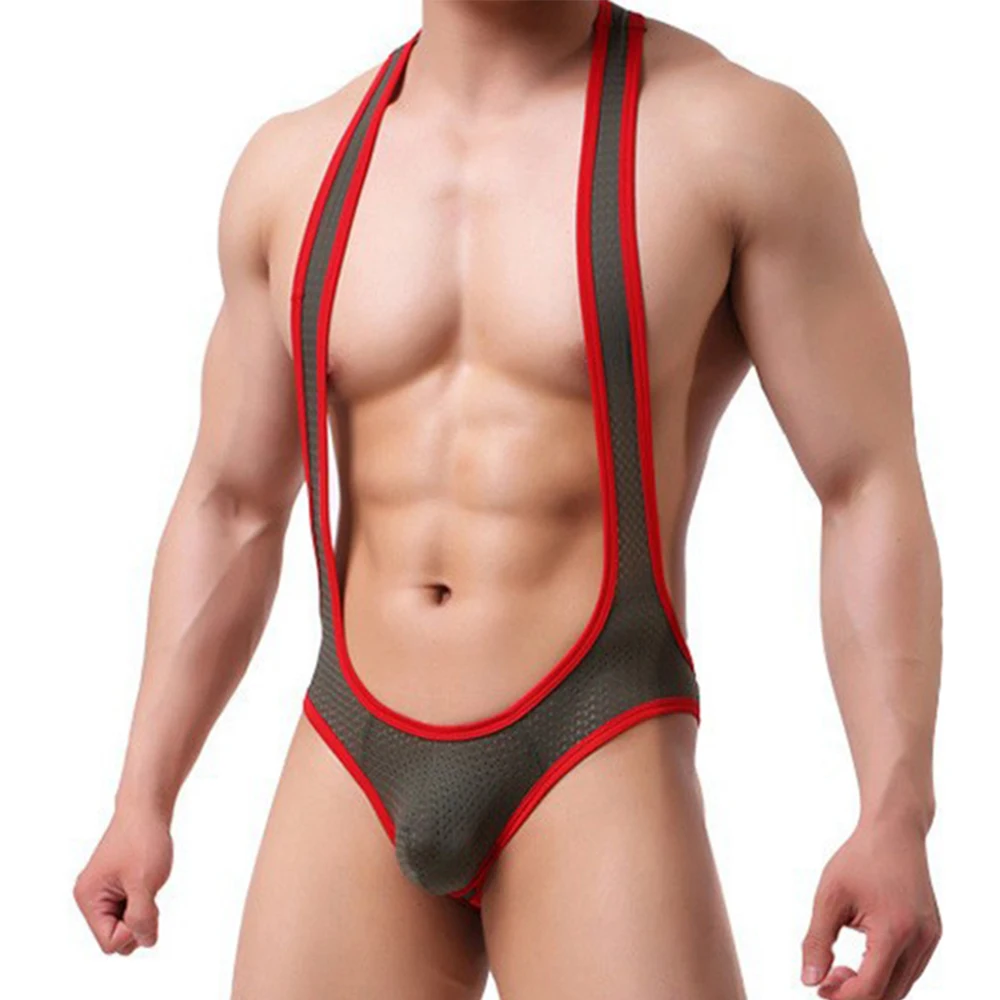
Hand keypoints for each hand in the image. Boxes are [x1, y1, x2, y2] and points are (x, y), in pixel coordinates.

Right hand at [73, 807, 173, 954]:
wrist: (146, 808)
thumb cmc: (143, 840)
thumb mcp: (145, 883)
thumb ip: (142, 918)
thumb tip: (145, 942)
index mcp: (88, 899)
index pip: (109, 942)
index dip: (132, 931)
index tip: (145, 902)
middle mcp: (90, 898)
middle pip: (115, 937)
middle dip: (137, 923)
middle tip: (148, 892)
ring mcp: (103, 891)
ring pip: (125, 924)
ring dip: (142, 911)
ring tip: (147, 884)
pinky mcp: (115, 885)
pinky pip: (129, 909)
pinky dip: (143, 901)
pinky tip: (148, 881)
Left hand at [801, 818, 940, 998]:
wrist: (894, 831)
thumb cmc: (859, 859)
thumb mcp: (829, 897)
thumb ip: (817, 941)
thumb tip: (809, 980)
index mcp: (895, 931)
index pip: (871, 988)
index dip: (842, 997)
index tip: (819, 989)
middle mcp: (920, 940)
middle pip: (890, 994)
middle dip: (855, 995)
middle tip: (826, 980)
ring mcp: (930, 938)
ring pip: (901, 986)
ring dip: (872, 987)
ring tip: (841, 968)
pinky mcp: (932, 934)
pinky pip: (910, 969)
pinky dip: (886, 973)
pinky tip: (862, 959)